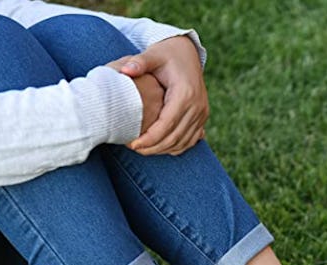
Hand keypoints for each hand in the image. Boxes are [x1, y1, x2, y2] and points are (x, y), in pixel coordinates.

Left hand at [113, 36, 208, 155]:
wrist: (188, 53)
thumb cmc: (166, 54)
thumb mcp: (152, 54)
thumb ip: (138, 62)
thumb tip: (124, 70)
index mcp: (185, 94)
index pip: (167, 124)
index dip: (150, 138)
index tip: (132, 144)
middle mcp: (197, 107)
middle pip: (175, 137)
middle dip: (154, 147)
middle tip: (134, 149)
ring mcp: (202, 114)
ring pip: (183, 142)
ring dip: (163, 150)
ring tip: (143, 150)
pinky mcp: (203, 118)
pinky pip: (190, 140)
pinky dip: (175, 147)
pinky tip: (159, 147)